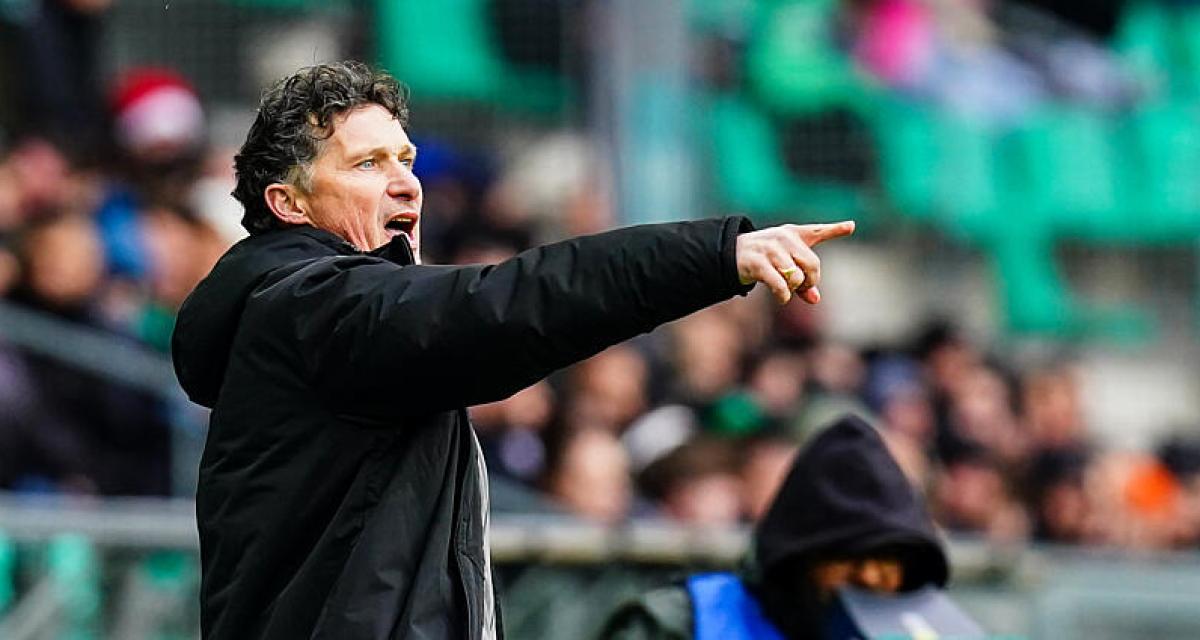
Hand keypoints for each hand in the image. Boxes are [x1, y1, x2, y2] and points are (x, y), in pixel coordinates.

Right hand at [735, 221, 855, 303]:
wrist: (732, 254)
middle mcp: (783, 238)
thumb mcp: (786, 265)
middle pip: (812, 265)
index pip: (817, 231)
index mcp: (793, 234)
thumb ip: (804, 281)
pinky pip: (780, 285)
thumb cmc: (764, 258)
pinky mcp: (758, 263)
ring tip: (785, 289)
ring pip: (796, 277)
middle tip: (801, 286)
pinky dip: (783, 296)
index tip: (851, 226)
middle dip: (810, 281)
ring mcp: (770, 249)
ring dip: (793, 289)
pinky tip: (781, 297)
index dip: (835, 229)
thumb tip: (815, 299)